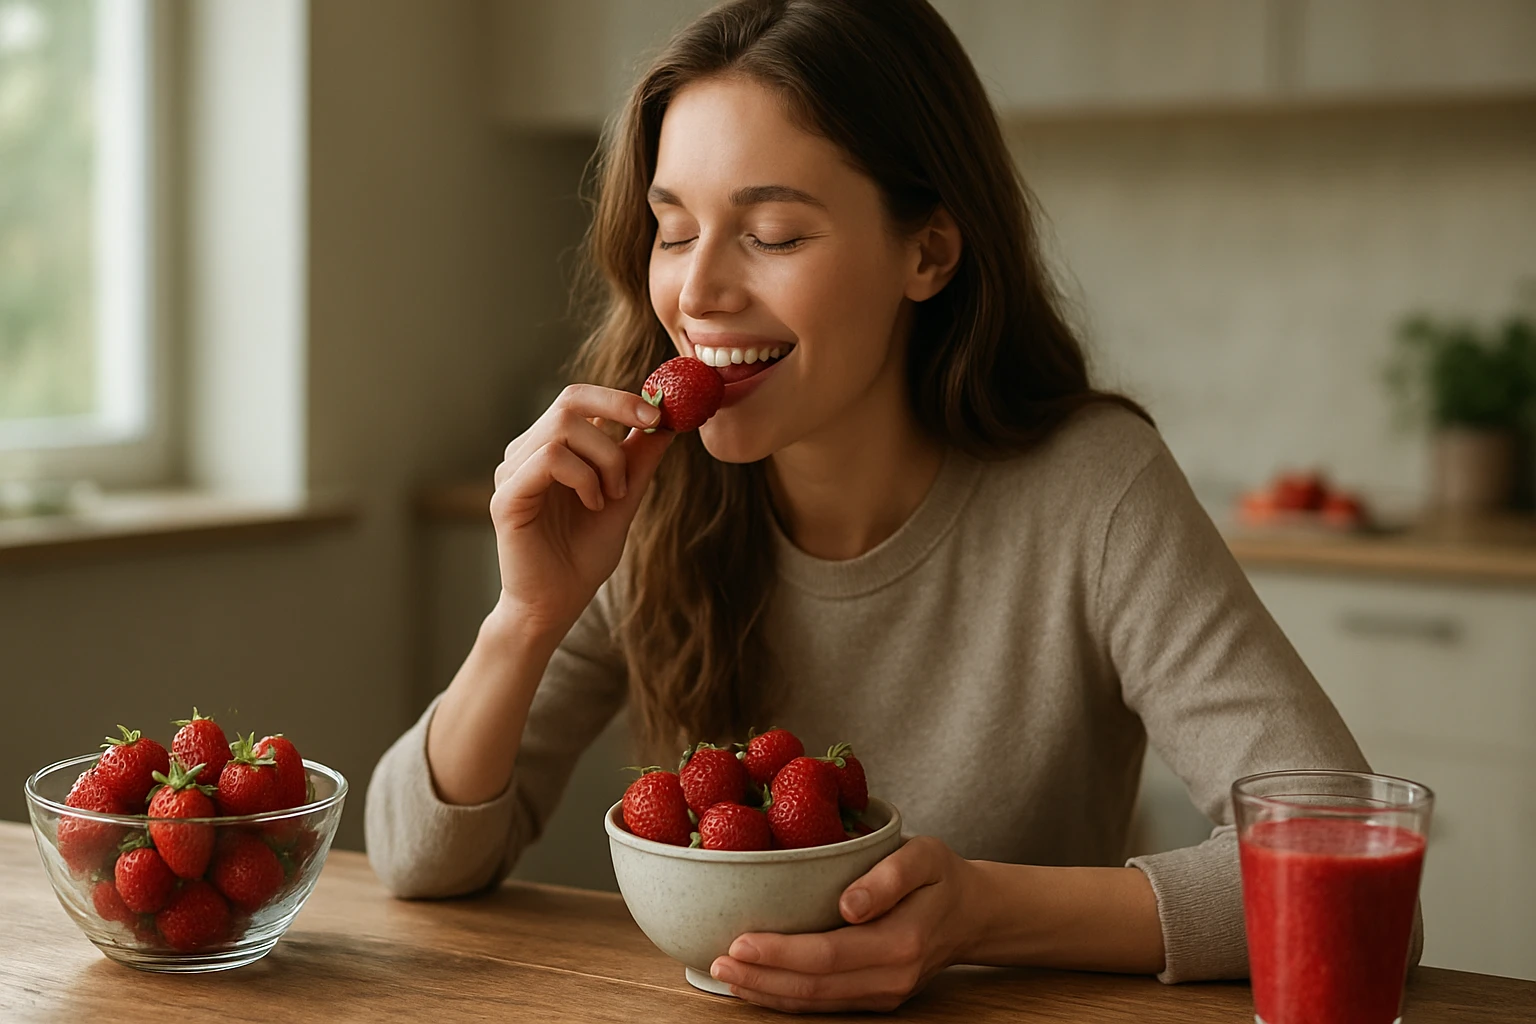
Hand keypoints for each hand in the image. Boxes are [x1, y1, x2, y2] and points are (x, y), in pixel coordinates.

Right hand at [489, 384, 673, 641]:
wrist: (557, 605)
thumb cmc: (583, 555)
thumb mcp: (624, 499)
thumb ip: (639, 461)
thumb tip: (667, 422)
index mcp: (550, 448)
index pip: (578, 398)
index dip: (618, 397)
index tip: (657, 414)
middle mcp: (526, 454)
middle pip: (569, 402)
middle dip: (617, 411)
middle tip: (649, 430)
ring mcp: (512, 473)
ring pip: (562, 428)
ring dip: (605, 458)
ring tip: (613, 495)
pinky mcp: (507, 497)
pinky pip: (549, 459)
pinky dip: (583, 477)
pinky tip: (594, 504)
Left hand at [708, 836, 979, 1012]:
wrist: (973, 913)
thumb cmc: (943, 875)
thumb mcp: (925, 856)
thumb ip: (889, 877)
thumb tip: (848, 905)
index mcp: (901, 943)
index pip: (828, 955)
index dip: (780, 953)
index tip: (739, 940)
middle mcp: (891, 978)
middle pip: (813, 987)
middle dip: (760, 977)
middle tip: (716, 960)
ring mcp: (883, 994)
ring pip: (815, 1003)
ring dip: (766, 991)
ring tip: (726, 974)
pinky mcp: (875, 998)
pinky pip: (824, 1003)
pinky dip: (785, 996)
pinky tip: (758, 983)